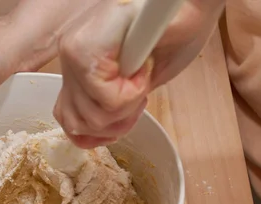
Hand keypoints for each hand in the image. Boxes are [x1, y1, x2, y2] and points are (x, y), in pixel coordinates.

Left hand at [54, 0, 224, 148]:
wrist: (193, 1)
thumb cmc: (175, 31)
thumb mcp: (140, 82)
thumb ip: (115, 104)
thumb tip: (103, 129)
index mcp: (80, 62)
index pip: (68, 117)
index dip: (99, 133)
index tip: (127, 118)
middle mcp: (70, 56)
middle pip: (76, 124)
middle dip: (117, 124)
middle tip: (140, 99)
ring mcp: (73, 53)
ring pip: (92, 117)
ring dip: (128, 108)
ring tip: (143, 80)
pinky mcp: (84, 51)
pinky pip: (107, 100)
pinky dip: (133, 94)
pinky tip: (142, 69)